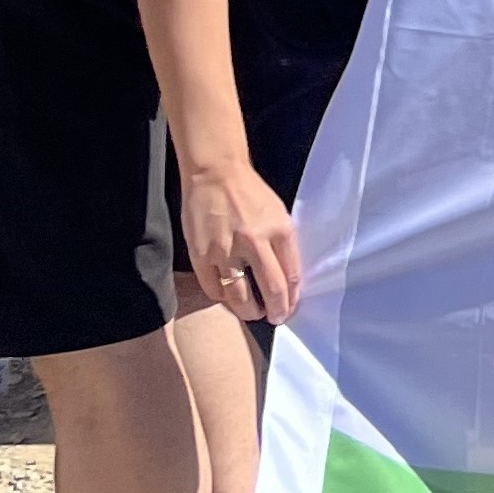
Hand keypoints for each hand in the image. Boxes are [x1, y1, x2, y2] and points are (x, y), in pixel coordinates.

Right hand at [178, 159, 303, 324]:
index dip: (293, 298)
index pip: (292, 275)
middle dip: (276, 311)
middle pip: (271, 289)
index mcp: (280, 230)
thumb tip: (288, 278)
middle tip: (275, 318)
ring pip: (239, 296)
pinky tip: (228, 296)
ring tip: (252, 313)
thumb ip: (283, 245)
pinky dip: (222, 297)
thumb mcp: (278, 215)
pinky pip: (213, 288)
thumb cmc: (250, 194)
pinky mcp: (200, 254)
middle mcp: (254, 241)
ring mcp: (225, 249)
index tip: (290, 308)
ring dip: (248, 311)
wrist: (215, 174)